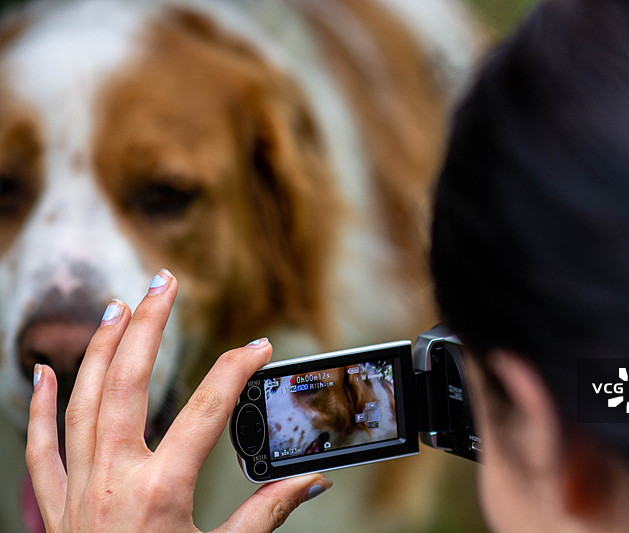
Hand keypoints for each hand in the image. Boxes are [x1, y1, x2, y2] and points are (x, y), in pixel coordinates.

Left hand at [26, 269, 330, 532]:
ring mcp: (78, 489)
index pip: (207, 411)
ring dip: (99, 347)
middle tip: (165, 282)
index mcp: (161, 491)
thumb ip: (269, 514)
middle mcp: (113, 479)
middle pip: (128, 382)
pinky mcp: (56, 505)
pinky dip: (38, 405)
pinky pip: (42, 445)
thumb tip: (313, 482)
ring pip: (81, 400)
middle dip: (149, 324)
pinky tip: (42, 369)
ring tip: (117, 305)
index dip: (237, 371)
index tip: (259, 346)